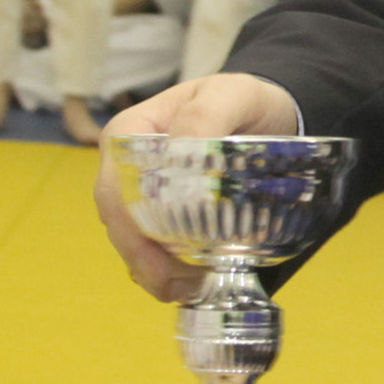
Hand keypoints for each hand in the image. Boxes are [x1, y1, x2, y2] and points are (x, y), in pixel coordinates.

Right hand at [98, 75, 301, 301]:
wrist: (270, 114)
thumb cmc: (245, 101)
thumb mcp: (232, 95)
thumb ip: (205, 116)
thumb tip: (180, 152)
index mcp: (128, 134)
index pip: (113, 188)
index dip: (131, 227)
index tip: (166, 254)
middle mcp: (125, 167)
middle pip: (119, 223)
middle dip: (146, 260)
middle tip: (188, 284)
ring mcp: (141, 194)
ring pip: (133, 243)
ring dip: (158, 273)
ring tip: (198, 287)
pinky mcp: (162, 216)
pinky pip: (152, 251)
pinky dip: (168, 274)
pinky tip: (196, 284)